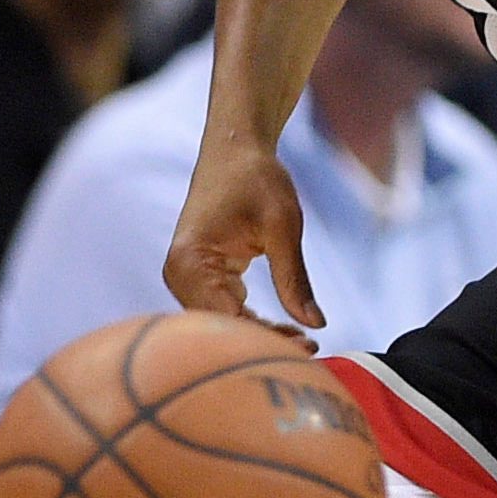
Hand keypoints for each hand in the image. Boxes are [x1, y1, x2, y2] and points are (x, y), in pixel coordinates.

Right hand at [167, 136, 320, 329]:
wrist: (235, 148)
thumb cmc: (257, 178)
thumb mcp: (283, 227)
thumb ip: (295, 278)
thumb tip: (317, 325)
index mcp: (190, 261)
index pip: (226, 318)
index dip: (267, 338)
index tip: (308, 347)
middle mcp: (179, 273)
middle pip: (219, 327)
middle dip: (263, 342)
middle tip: (311, 349)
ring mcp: (185, 276)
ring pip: (221, 323)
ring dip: (258, 335)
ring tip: (303, 340)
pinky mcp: (198, 275)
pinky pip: (222, 310)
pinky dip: (251, 322)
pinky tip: (286, 329)